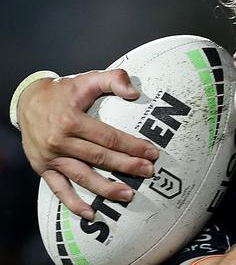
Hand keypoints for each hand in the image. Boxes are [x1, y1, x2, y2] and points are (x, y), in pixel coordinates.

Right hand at [18, 69, 158, 219]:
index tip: (152, 153)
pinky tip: (91, 214)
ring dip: (106, 188)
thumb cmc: (63, 91)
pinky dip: (73, 203)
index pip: (109, 137)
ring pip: (83, 176)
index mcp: (71, 120)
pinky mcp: (43, 168)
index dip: (132, 146)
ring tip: (128, 195)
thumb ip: (114, 78)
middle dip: (127, 166)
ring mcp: (51, 157)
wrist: (27, 101)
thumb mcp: (87, 78)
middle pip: (100, 157)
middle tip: (148, 172)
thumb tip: (134, 93)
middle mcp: (60, 141)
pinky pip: (59, 190)